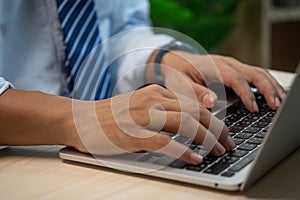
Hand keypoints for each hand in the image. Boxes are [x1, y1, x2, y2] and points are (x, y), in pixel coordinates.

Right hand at [71, 84, 234, 164]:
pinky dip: (184, 150)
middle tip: (228, 143)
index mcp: (156, 93)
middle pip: (195, 112)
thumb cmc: (112, 116)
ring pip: (186, 123)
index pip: (194, 103)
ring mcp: (143, 117)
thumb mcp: (141, 104)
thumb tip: (192, 119)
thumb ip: (164, 108)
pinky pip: (166, 142)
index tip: (224, 131)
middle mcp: (152, 101)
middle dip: (217, 129)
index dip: (214, 118)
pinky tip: (196, 158)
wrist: (81, 119)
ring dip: (207, 139)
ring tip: (219, 151)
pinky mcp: (134, 135)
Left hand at [159, 51, 285, 111]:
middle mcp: (226, 64)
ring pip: (258, 73)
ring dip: (271, 86)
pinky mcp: (235, 73)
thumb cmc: (178, 74)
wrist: (177, 62)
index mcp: (214, 66)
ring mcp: (233, 67)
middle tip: (275, 106)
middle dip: (267, 88)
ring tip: (279, 102)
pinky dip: (266, 86)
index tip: (254, 108)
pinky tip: (272, 97)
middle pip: (253, 72)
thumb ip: (195, 92)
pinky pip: (254, 77)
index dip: (246, 93)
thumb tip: (213, 102)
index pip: (236, 78)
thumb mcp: (180, 84)